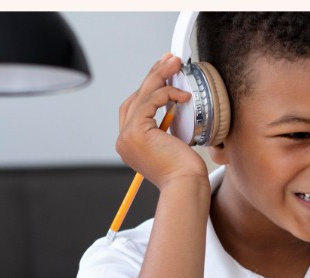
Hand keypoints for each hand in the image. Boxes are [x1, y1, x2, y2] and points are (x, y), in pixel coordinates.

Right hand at [115, 53, 206, 190]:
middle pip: (136, 97)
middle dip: (153, 75)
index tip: (166, 72)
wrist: (186, 186)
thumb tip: (174, 106)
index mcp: (130, 144)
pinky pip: (150, 102)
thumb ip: (165, 128)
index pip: (135, 107)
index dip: (149, 87)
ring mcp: (126, 137)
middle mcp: (123, 140)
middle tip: (169, 59)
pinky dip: (167, 94)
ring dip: (160, 76)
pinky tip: (183, 94)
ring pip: (142, 96)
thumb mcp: (173, 145)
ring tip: (175, 63)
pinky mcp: (135, 133)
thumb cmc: (185, 171)